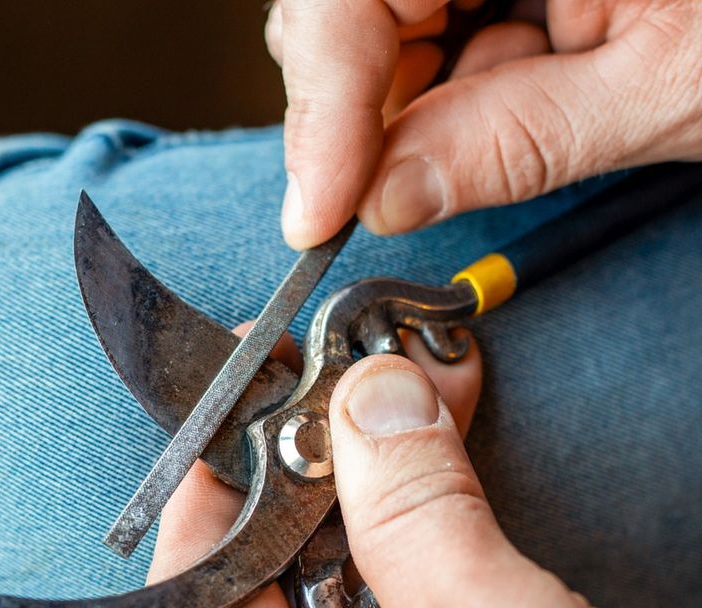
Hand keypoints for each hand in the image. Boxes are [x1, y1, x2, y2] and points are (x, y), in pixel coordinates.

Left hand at [144, 326, 701, 607]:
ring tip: (411, 391)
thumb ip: (418, 513)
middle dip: (319, 460)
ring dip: (380, 477)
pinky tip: (440, 448)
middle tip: (347, 373)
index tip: (249, 397)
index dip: (216, 482)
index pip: (189, 598)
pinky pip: (403, 592)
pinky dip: (424, 518)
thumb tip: (373, 400)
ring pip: (345, 572)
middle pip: (269, 571)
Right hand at [266, 0, 701, 247]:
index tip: (315, 215)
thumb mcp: (662, 88)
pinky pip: (432, 27)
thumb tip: (388, 198)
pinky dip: (452, 86)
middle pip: (350, 9)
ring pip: (380, 26)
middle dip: (358, 114)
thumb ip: (514, 142)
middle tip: (384, 193)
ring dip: (412, 105)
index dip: (322, 108)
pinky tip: (517, 92)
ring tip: (513, 117)